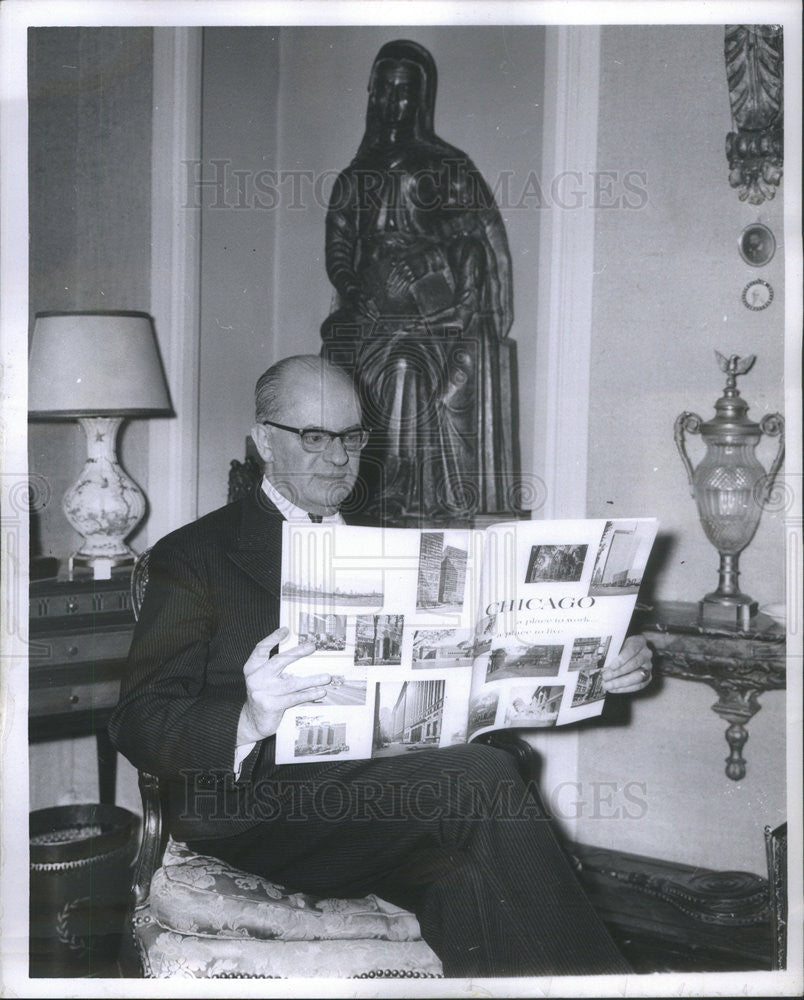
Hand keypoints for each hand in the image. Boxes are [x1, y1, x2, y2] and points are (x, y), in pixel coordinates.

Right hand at [237, 628, 329, 744]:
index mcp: (252, 668)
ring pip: (291, 683)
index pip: (260, 649)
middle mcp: (255, 678)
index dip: (272, 638)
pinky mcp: (271, 706)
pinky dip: (309, 694)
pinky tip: (320, 691)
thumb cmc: (263, 694)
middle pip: (278, 661)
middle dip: (297, 653)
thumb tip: (299, 650)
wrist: (252, 721)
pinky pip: (294, 698)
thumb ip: (273, 665)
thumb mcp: (262, 677)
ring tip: (327, 677)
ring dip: (312, 680)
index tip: (285, 630)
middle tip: (312, 646)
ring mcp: (263, 692)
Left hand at [602, 635, 652, 693]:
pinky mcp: (648, 677)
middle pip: (634, 664)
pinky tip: (614, 689)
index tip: (611, 666)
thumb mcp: (619, 644)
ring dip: (620, 682)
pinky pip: (638, 685)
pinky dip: (625, 689)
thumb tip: (602, 665)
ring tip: (608, 685)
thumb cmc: (624, 646)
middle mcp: (646, 654)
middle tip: (605, 677)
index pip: (632, 650)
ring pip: (637, 676)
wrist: (637, 650)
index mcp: (639, 642)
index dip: (622, 659)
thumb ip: (613, 652)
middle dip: (619, 672)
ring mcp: (649, 666)